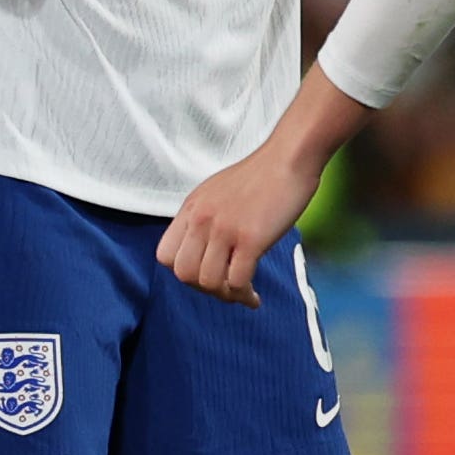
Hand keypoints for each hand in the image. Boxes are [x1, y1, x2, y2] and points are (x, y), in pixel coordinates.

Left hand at [156, 137, 318, 307]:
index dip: (183, 272)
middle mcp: (202, 219)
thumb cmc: (261, 176)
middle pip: (184, 274)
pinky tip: (254, 296)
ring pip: (209, 282)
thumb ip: (204, 217)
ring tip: (243, 293)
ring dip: (226, 295)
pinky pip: (237, 281)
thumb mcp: (217, 192)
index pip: (165, 256)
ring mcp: (225, 229)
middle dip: (204, 289)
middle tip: (225, 288)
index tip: (205, 273)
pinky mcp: (251, 238)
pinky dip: (245, 295)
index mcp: (191, 208)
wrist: (289, 158)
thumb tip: (204, 249)